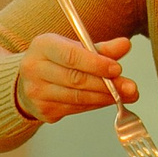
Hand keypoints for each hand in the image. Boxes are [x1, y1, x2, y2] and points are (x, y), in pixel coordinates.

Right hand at [12, 32, 138, 124]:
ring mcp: (37, 92)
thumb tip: (125, 45)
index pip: (71, 56)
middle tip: (130, 87)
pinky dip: (96, 105)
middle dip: (106, 85)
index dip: (96, 64)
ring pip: (78, 97)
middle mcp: (35, 69)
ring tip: (126, 95)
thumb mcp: (74, 47)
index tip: (117, 69)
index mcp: (43, 46)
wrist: (27, 80)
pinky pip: (76, 109)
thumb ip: (100, 48)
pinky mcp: (44, 111)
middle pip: (76, 79)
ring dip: (105, 97)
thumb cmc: (56, 60)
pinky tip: (109, 100)